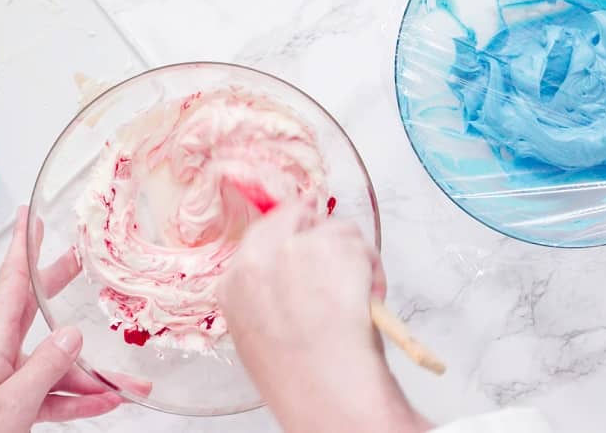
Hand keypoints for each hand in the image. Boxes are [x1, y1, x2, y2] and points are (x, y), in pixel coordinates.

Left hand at [0, 206, 129, 431]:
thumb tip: (74, 334)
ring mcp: (5, 381)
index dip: (22, 248)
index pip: (11, 285)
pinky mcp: (10, 406)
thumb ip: (44, 368)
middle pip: (35, 312)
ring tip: (132, 386)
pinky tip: (107, 403)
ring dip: (92, 375)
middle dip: (59, 285)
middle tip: (80, 259)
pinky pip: (51, 394)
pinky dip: (79, 399)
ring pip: (55, 366)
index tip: (30, 217)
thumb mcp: (9, 405)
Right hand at [218, 205, 429, 432]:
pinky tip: (369, 297)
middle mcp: (257, 258)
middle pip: (293, 216)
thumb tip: (299, 282)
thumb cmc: (301, 379)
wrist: (324, 390)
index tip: (311, 247)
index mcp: (233, 286)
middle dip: (321, 234)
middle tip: (344, 261)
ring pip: (332, 229)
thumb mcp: (261, 336)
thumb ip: (269, 297)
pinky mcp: (330, 244)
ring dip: (352, 257)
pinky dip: (371, 265)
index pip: (260, 238)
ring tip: (360, 297)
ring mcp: (294, 246)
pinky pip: (357, 239)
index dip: (292, 239)